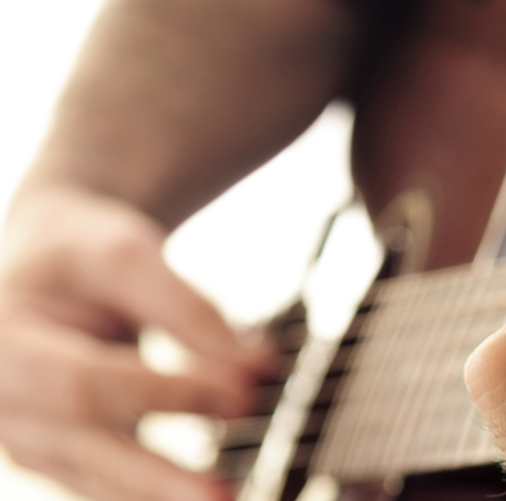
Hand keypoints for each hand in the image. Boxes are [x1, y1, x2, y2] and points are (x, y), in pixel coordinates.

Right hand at [0, 186, 270, 500]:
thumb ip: (187, 308)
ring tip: (222, 500)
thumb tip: (256, 365)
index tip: (241, 395)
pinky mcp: (56, 455)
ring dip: (159, 496)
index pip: (85, 382)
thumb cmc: (78, 255)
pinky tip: (193, 497)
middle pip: (84, 448)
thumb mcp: (123, 254)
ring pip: (93, 480)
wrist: (43, 265)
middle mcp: (3, 397)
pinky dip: (150, 495)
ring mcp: (25, 434)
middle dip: (157, 477)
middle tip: (222, 494)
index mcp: (2, 341)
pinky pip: (101, 486)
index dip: (165, 394)